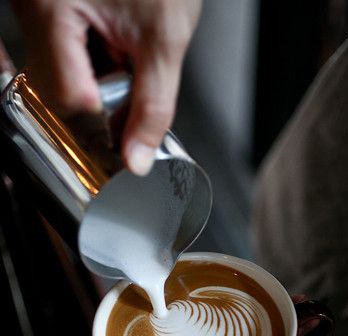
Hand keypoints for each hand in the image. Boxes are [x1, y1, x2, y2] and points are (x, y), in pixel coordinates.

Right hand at [12, 0, 201, 173]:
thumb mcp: (164, 38)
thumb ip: (153, 106)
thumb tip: (137, 157)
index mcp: (51, 8)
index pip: (70, 98)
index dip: (100, 127)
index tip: (124, 140)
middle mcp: (31, 6)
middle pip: (57, 92)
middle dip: (98, 105)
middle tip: (130, 94)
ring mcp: (33, 7)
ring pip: (56, 78)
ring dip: (93, 86)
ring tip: (122, 58)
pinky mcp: (43, 10)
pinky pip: (57, 57)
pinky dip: (87, 66)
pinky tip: (110, 54)